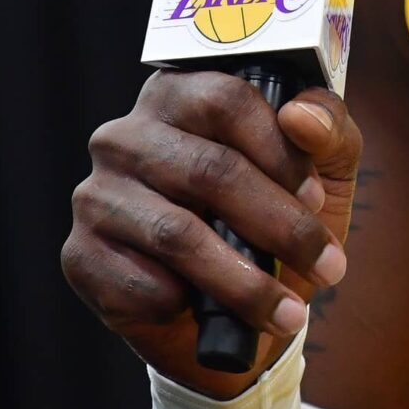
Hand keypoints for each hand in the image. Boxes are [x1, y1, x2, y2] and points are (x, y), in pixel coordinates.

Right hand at [62, 71, 363, 397]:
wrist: (230, 307)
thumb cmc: (274, 218)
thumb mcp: (321, 169)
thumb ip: (328, 129)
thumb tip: (301, 117)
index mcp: (180, 95)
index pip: (225, 100)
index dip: (278, 152)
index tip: (316, 198)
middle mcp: (125, 136)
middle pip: (206, 169)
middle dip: (278, 226)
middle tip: (327, 266)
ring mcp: (96, 196)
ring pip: (176, 234)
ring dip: (245, 282)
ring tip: (289, 313)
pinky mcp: (80, 256)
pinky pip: (139, 283)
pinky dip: (188, 304)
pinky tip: (212, 314)